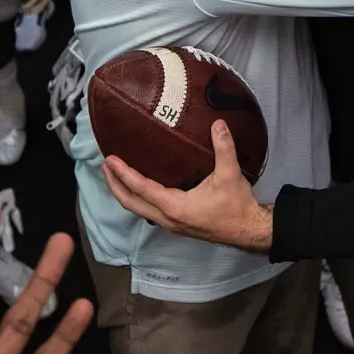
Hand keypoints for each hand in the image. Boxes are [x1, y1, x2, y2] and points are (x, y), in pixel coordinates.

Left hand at [102, 121, 273, 253]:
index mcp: (175, 207)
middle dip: (115, 185)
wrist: (247, 230)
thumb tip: (217, 124)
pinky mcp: (176, 224)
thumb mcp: (230, 174)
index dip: (124, 174)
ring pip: (139, 209)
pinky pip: (148, 211)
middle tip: (105, 166)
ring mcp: (171, 224)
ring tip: (116, 175)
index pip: (142, 188)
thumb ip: (223, 148)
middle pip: (131, 203)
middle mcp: (168, 218)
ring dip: (125, 193)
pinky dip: (137, 199)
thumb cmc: (237, 206)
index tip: (110, 160)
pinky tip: (140, 188)